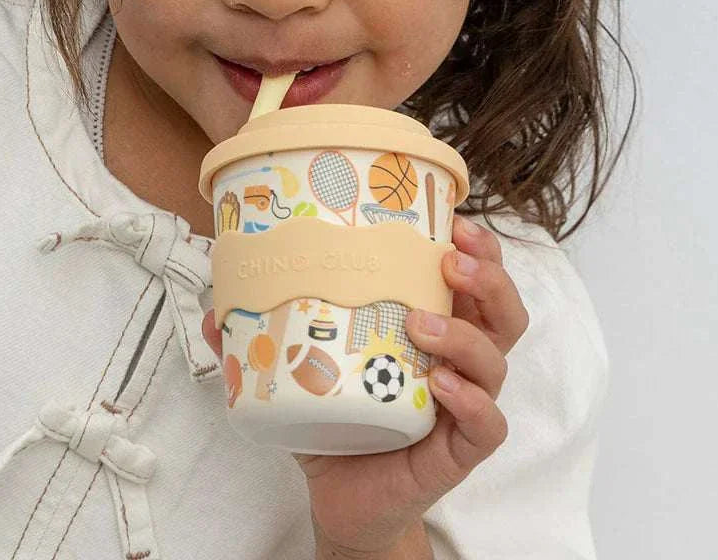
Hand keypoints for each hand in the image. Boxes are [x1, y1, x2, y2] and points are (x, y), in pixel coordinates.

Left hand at [201, 214, 528, 557]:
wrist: (342, 499)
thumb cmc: (334, 420)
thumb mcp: (298, 370)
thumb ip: (260, 338)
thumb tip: (215, 310)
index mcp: (432, 325)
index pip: (473, 277)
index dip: (477, 247)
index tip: (455, 219)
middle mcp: (458, 360)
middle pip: (503, 311)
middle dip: (488, 277)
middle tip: (451, 259)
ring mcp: (462, 405)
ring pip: (496, 360)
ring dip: (465, 335)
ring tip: (420, 323)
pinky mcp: (457, 452)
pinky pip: (487, 425)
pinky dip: (470, 401)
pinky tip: (439, 385)